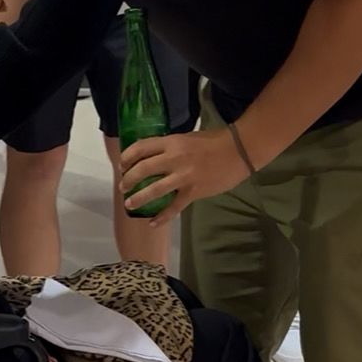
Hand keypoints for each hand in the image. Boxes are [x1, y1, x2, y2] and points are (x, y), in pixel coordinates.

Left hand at [118, 128, 244, 227]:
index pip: (141, 148)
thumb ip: (171, 147)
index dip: (127, 157)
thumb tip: (155, 157)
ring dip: (139, 198)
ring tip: (130, 204)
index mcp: (172, 142)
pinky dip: (162, 217)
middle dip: (128, 179)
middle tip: (123, 186)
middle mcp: (174, 158)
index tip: (122, 165)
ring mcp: (184, 176)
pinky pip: (174, 207)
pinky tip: (153, 223)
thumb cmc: (215, 141)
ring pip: (154, 190)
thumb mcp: (188, 137)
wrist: (239, 151)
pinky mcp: (194, 191)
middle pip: (142, 169)